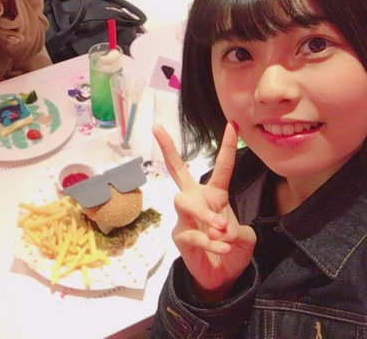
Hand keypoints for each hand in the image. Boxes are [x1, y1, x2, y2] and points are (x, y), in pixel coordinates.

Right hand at [152, 122, 256, 299]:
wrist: (221, 277)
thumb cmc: (231, 249)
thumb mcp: (245, 239)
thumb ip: (239, 232)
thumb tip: (221, 231)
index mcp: (215, 195)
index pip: (222, 167)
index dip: (227, 146)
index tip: (231, 124)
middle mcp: (196, 200)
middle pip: (178, 171)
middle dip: (167, 149)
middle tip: (157, 128)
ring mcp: (185, 218)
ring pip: (185, 203)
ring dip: (204, 214)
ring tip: (220, 228)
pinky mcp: (180, 236)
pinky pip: (193, 234)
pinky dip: (211, 242)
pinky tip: (223, 247)